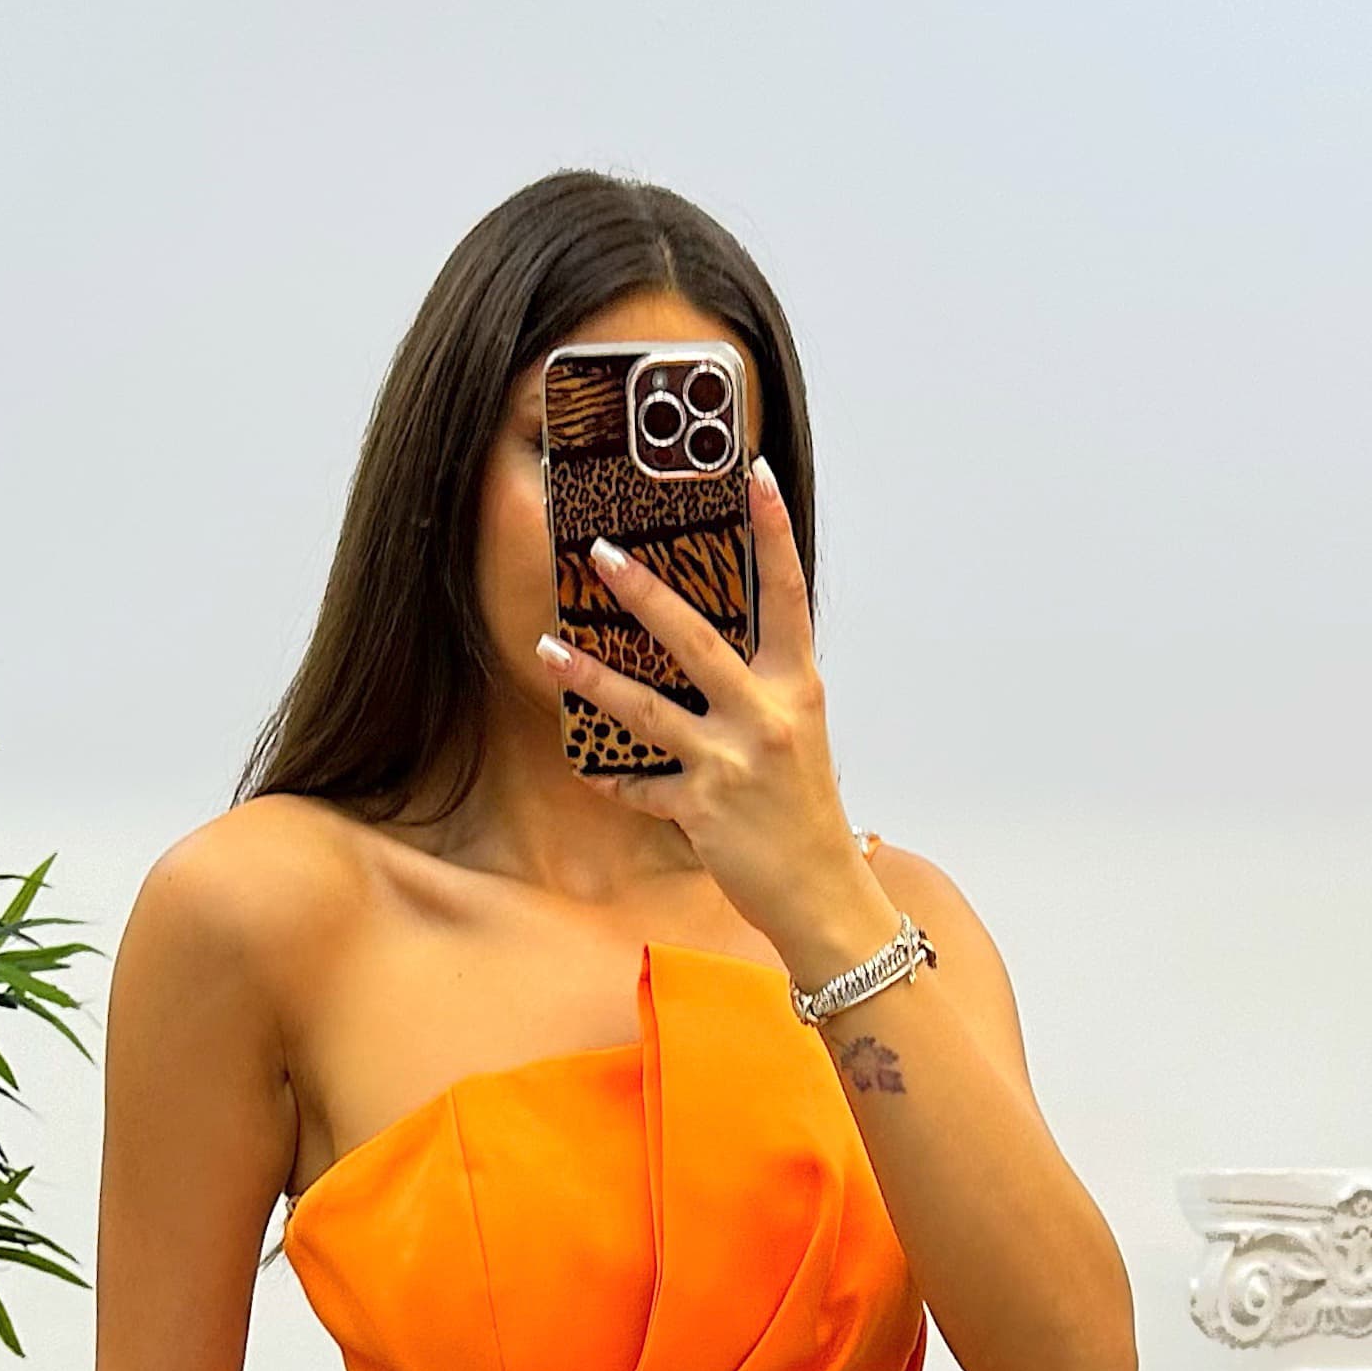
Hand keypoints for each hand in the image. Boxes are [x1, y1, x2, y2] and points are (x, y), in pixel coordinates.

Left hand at [537, 461, 901, 991]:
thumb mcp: (799, 737)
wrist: (823, 894)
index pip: (789, 596)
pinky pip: (641, 787)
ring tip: (548, 648)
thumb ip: (761, 691)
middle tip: (603, 552)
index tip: (755, 476)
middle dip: (646, 593)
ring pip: (648, 710)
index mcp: (799, 690)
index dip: (775, 534)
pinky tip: (585, 766)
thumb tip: (711, 648)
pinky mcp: (703, 810)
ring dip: (592, 677)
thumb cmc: (806, 812)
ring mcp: (733, 764)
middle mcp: (767, 718)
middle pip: (698, 640)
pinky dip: (613, 779)